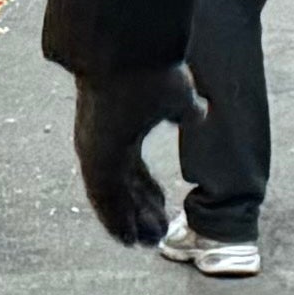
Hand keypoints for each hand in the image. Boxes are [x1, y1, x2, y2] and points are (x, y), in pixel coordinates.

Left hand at [73, 69, 200, 247]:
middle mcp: (104, 140)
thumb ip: (185, 109)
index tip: (162, 206)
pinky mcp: (94, 158)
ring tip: (146, 244)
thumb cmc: (150, 64)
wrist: (126, 50)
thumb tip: (199, 113)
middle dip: (140, 210)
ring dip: (130, 222)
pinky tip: (129, 239)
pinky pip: (104, 200)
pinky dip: (116, 221)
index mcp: (121, 125)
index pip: (133, 167)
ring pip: (111, 198)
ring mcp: (96, 150)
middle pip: (123, 186)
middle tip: (156, 235)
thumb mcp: (176, 93)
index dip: (148, 190)